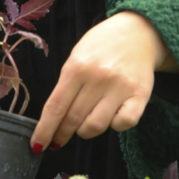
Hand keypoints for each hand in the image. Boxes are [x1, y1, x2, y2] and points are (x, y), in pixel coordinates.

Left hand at [28, 11, 173, 150]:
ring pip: (95, 126)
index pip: (55, 107)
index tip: (37, 146)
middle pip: (73, 119)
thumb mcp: (77, 58)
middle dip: (62, 135)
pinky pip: (123, 124)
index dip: (45, 130)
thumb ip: (66, 85)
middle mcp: (98, 78)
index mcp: (77, 67)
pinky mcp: (141, 95)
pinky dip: (114, 126)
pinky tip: (111, 117)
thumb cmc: (101, 46)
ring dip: (85, 132)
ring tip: (85, 124)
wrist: (138, 32)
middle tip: (58, 140)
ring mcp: (121, 87)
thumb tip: (54, 119)